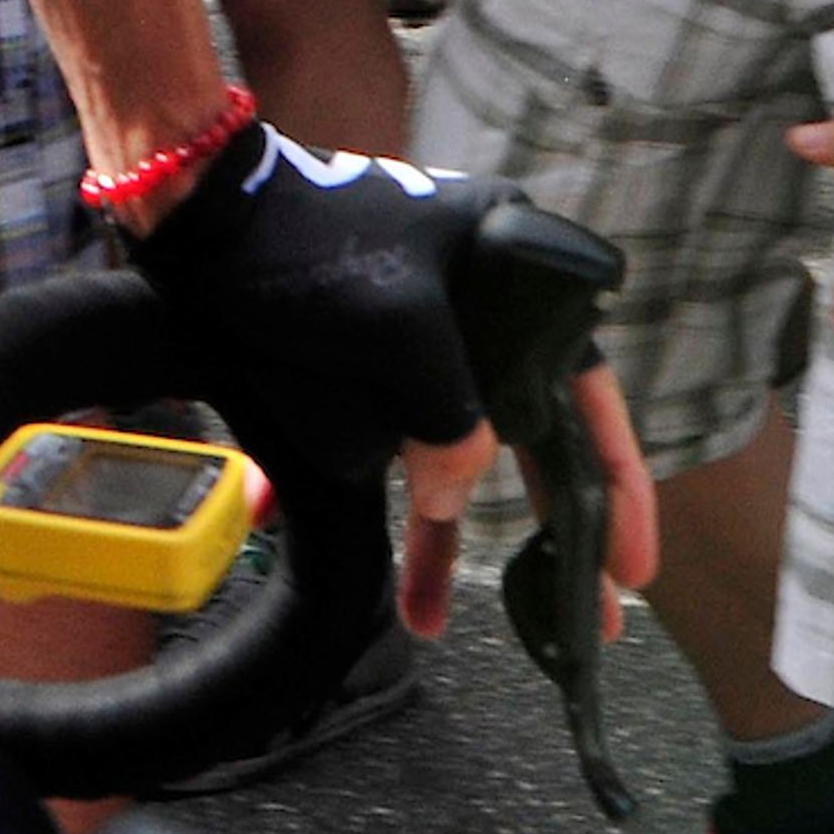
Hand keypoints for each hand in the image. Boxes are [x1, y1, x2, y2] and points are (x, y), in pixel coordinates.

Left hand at [131, 134, 660, 644]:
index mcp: (513, 264)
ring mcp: (429, 333)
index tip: (632, 565)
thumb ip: (446, 421)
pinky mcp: (374, 362)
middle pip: (535, 432)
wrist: (201, 212)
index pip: (588, 386)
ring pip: (460, 453)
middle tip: (595, 621)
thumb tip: (453, 496)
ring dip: (447, 537)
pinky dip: (391, 505)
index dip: (617, 481)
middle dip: (554, 533)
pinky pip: (400, 446)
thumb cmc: (305, 245)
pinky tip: (371, 569)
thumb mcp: (396, 328)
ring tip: (436, 617)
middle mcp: (484, 300)